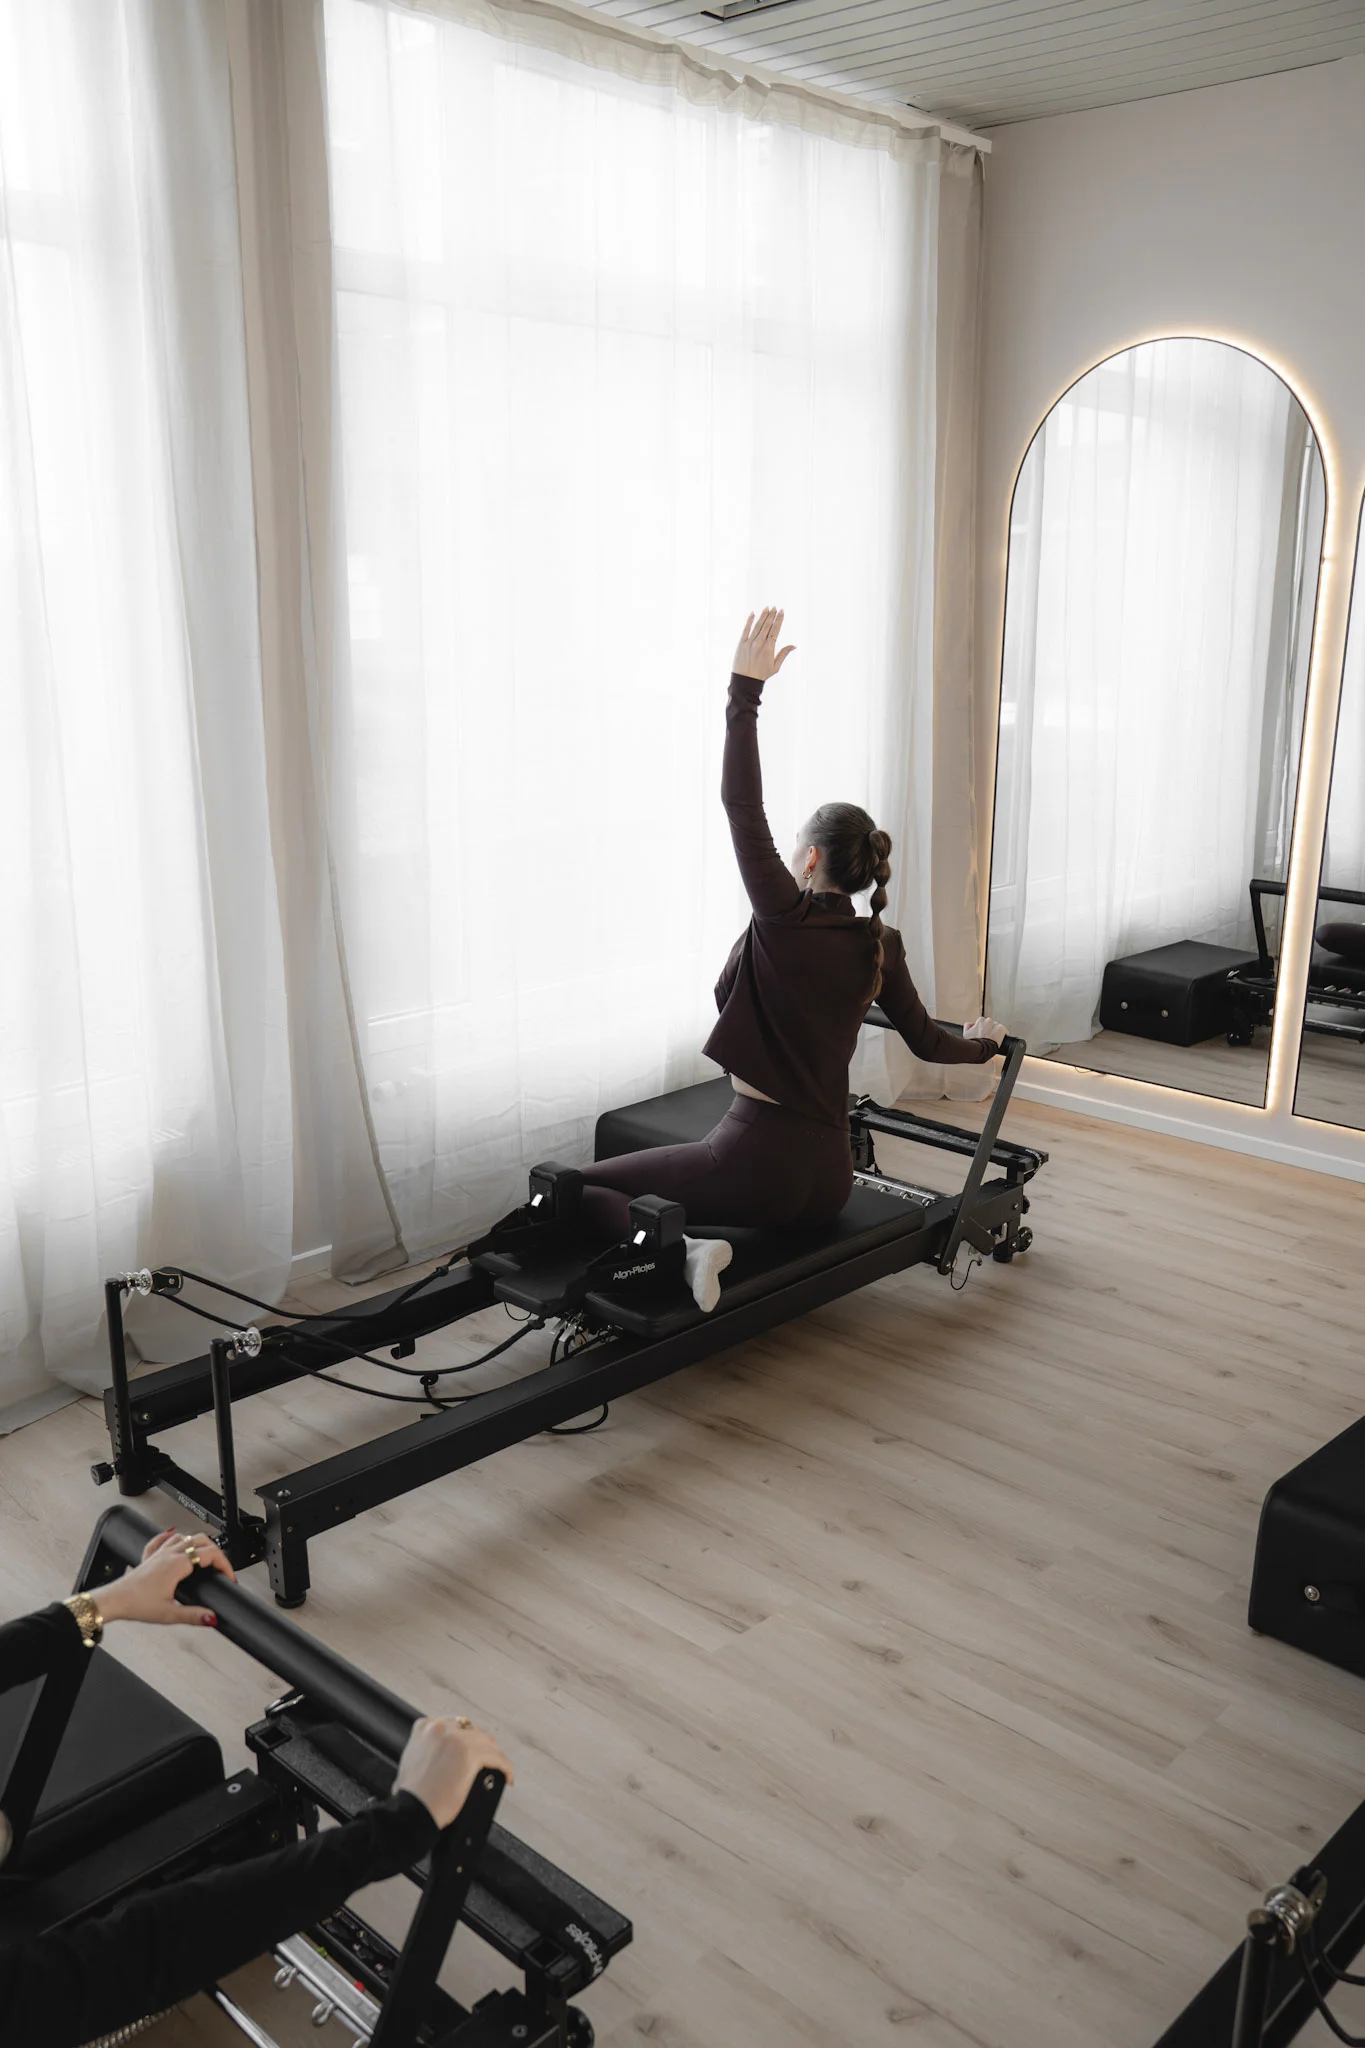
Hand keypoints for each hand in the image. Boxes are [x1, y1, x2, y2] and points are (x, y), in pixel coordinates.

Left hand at [97, 1528, 235, 1628]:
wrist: (114, 1601)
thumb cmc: (136, 1605)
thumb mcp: (169, 1615)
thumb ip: (193, 1616)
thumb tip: (212, 1618)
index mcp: (177, 1564)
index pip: (210, 1554)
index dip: (224, 1564)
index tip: (228, 1575)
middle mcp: (169, 1554)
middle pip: (200, 1540)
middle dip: (216, 1551)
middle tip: (221, 1566)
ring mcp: (159, 1553)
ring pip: (184, 1536)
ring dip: (198, 1543)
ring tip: (205, 1555)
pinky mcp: (149, 1557)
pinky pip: (163, 1539)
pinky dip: (172, 1537)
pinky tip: (174, 1538)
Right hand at [395, 1716, 514, 1829]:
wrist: (412, 1811)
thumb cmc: (412, 1796)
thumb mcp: (411, 1761)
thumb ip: (426, 1750)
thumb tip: (443, 1758)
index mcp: (425, 1727)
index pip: (454, 1726)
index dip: (466, 1738)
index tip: (473, 1748)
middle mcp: (440, 1728)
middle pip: (472, 1731)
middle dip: (482, 1745)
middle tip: (489, 1759)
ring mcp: (456, 1739)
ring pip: (486, 1743)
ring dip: (496, 1756)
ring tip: (501, 1768)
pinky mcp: (470, 1754)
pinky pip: (496, 1758)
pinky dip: (505, 1767)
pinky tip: (507, 1776)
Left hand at [733, 607, 794, 682]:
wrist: (745, 681)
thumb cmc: (761, 675)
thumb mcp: (775, 666)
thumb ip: (784, 654)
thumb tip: (794, 646)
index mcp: (769, 649)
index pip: (775, 630)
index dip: (779, 620)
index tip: (782, 612)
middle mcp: (759, 644)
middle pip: (767, 626)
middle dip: (772, 615)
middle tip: (775, 607)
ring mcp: (749, 643)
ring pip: (757, 626)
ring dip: (763, 616)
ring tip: (767, 608)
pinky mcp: (741, 644)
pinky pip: (745, 630)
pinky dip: (749, 621)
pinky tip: (753, 614)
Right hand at [964, 1014, 1004, 1049]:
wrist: (979, 1050)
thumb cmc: (972, 1043)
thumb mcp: (965, 1033)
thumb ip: (967, 1025)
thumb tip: (971, 1023)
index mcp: (980, 1022)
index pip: (982, 1020)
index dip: (982, 1026)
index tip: (982, 1030)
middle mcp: (988, 1023)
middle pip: (990, 1021)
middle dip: (989, 1026)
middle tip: (988, 1034)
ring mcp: (994, 1027)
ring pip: (997, 1025)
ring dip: (996, 1029)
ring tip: (994, 1035)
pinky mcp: (1001, 1031)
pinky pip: (1004, 1029)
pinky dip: (1004, 1032)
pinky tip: (1003, 1035)